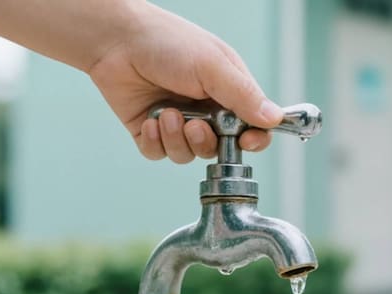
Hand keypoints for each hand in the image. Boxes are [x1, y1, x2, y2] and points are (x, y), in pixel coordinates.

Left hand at [88, 3, 282, 162]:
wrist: (117, 41)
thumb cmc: (167, 43)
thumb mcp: (212, 67)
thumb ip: (244, 95)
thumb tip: (274, 119)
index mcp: (228, 92)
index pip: (253, 127)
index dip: (253, 140)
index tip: (246, 142)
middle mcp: (206, 110)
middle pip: (220, 148)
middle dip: (207, 141)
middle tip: (196, 125)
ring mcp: (178, 122)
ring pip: (189, 155)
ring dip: (178, 139)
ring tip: (168, 115)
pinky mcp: (151, 132)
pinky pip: (160, 154)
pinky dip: (156, 142)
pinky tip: (151, 120)